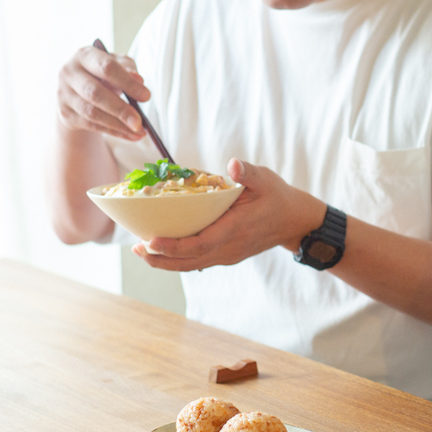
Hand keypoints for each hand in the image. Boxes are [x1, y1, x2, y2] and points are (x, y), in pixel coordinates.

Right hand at [57, 44, 149, 140]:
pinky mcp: (66, 113)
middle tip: (140, 121)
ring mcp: (64, 94)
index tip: (147, 96)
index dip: (128, 83)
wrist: (77, 89)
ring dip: (118, 125)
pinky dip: (114, 132)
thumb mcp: (117, 64)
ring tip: (139, 131)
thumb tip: (139, 80)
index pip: (106, 68)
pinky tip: (131, 135)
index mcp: (84, 55)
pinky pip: (92, 125)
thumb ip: (128, 68)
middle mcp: (70, 73)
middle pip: (95, 93)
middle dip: (120, 109)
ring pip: (92, 113)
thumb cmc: (103, 73)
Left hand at [134, 159, 324, 271]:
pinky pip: (198, 262)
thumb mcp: (266, 180)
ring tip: (142, 252)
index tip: (151, 241)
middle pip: (189, 261)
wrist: (294, 221)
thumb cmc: (278, 197)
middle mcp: (229, 247)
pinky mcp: (226, 255)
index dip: (173, 246)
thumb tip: (232, 165)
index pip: (200, 243)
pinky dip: (178, 259)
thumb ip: (248, 173)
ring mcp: (228, 255)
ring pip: (191, 265)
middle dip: (160, 258)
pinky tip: (162, 250)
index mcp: (236, 229)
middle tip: (136, 248)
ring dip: (165, 262)